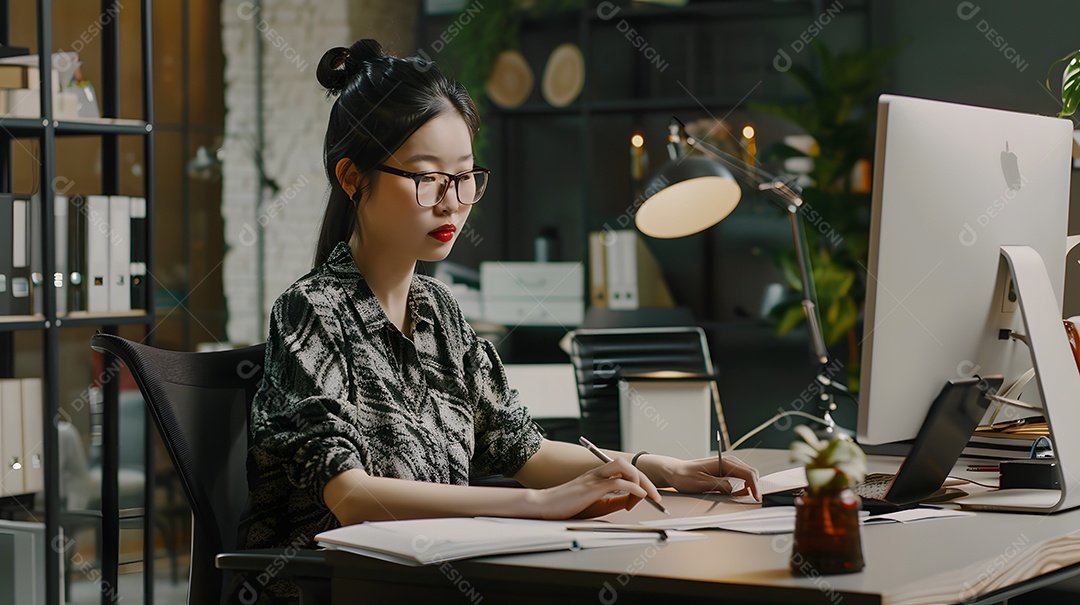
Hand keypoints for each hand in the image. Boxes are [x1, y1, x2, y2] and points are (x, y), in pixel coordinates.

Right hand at [526, 458, 662, 519]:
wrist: (544, 506)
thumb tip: (633, 501)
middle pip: (629, 466)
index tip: (643, 500)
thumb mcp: (597, 505)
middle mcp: (598, 472)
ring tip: (648, 496)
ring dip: (641, 480)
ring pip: (624, 467)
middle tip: (656, 497)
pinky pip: (618, 482)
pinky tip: (640, 497)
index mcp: (599, 475)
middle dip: (647, 480)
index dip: (640, 484)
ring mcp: (595, 478)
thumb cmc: (568, 506)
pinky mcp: (592, 487)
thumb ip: (615, 501)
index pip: (626, 471)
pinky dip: (634, 488)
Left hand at [664, 455, 760, 500]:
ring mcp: (727, 466)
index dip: (755, 487)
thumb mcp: (701, 484)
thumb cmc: (684, 476)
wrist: (675, 471)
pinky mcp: (725, 471)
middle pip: (751, 473)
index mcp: (724, 462)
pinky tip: (739, 493)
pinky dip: (744, 486)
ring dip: (750, 486)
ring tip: (746, 497)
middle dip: (755, 487)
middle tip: (754, 500)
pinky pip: (740, 478)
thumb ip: (720, 485)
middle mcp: (728, 462)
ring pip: (747, 475)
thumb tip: (734, 489)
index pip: (748, 473)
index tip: (757, 498)